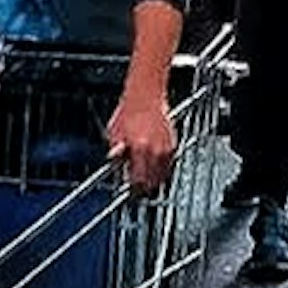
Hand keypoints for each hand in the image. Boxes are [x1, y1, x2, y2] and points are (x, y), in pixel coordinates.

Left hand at [106, 81, 177, 195]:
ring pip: (163, 175)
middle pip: (152, 181)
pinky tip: (153, 168)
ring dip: (154, 180)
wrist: (146, 94)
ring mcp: (166, 147)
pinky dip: (162, 169)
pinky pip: (169, 164)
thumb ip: (116, 153)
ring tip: (145, 180)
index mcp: (139, 148)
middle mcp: (155, 150)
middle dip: (144, 188)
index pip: (138, 180)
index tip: (129, 193)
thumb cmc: (128, 110)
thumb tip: (115, 166)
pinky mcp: (173, 143)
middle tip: (137, 190)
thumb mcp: (114, 133)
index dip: (133, 190)